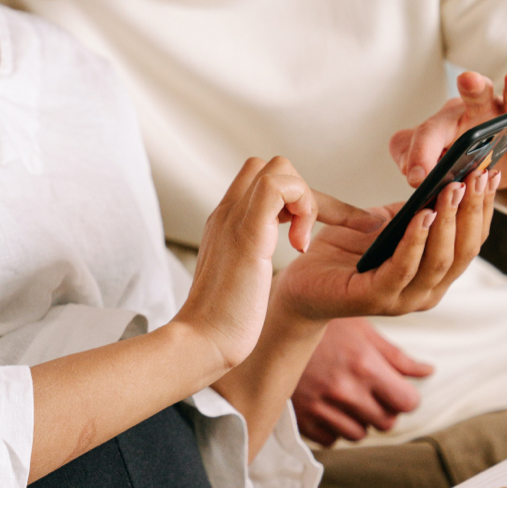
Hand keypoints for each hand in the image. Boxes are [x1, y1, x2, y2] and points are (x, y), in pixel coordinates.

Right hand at [174, 156, 376, 371]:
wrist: (201, 340)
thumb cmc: (222, 320)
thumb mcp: (236, 276)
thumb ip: (245, 257)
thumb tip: (262, 260)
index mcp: (225, 221)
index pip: (257, 178)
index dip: (289, 197)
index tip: (301, 233)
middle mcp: (228, 212)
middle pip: (270, 166)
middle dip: (301, 194)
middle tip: (304, 234)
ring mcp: (235, 219)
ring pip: (279, 169)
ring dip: (305, 200)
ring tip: (301, 241)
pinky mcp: (248, 233)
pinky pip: (279, 186)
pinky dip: (303, 206)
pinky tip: (299, 244)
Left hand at [273, 167, 499, 323]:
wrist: (302, 283)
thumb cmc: (343, 251)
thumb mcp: (383, 224)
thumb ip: (410, 211)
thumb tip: (437, 180)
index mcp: (435, 273)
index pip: (470, 241)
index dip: (483, 207)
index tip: (490, 172)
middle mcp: (428, 290)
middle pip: (463, 250)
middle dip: (473, 210)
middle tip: (478, 175)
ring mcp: (404, 299)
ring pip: (439, 261)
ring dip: (449, 222)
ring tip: (453, 188)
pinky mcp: (376, 298)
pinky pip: (403, 268)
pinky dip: (416, 240)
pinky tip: (422, 215)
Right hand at [290, 318, 433, 445]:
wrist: (269, 326)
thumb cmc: (321, 324)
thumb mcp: (359, 329)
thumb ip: (395, 355)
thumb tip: (427, 371)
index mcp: (363, 364)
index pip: (407, 402)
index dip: (405, 397)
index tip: (395, 388)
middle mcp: (344, 389)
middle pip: (385, 422)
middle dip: (383, 409)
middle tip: (368, 390)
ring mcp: (321, 406)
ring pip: (359, 434)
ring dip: (358, 419)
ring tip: (345, 394)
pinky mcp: (302, 418)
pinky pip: (332, 439)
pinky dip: (333, 426)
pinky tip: (326, 402)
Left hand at [389, 69, 506, 213]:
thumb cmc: (478, 161)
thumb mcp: (447, 165)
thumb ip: (421, 162)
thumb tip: (410, 172)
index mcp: (453, 123)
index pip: (432, 132)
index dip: (422, 153)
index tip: (417, 177)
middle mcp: (484, 112)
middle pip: (474, 97)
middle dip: (471, 87)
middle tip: (466, 79)